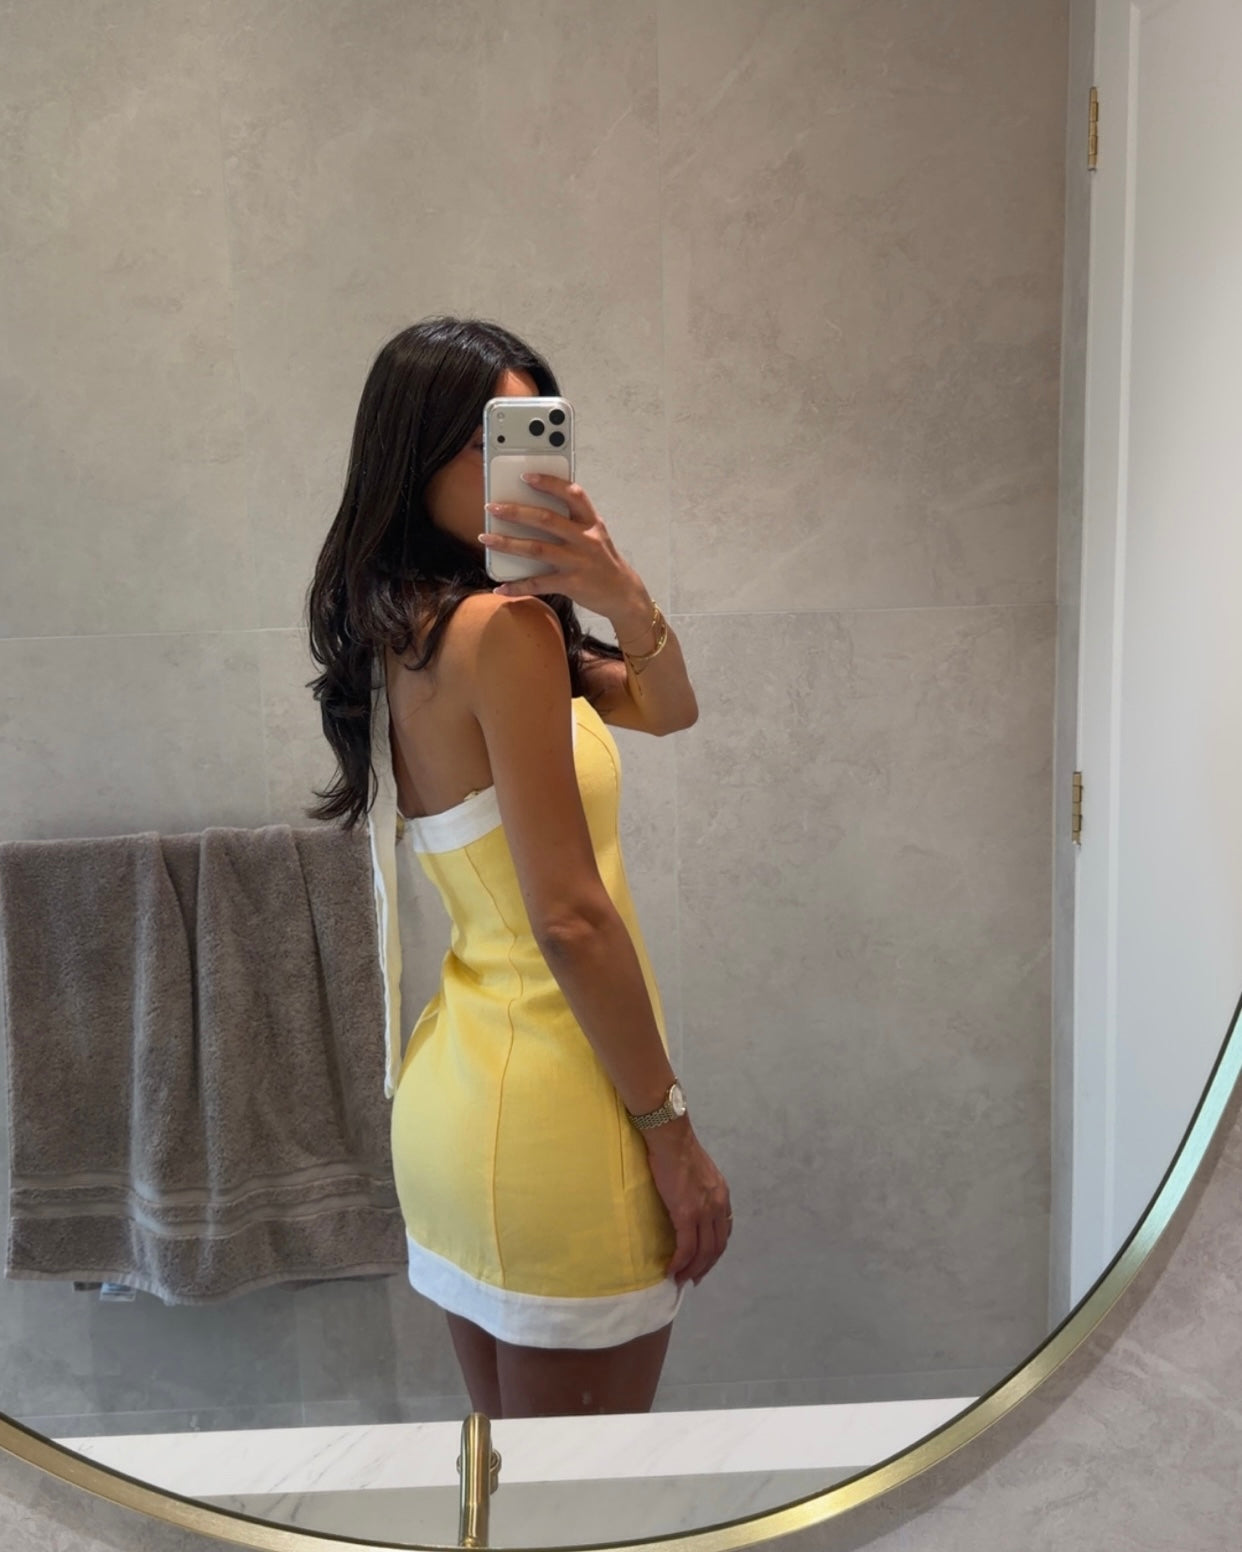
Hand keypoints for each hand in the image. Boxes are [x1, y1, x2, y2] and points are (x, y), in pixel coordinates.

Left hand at [480, 473, 642, 620]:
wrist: (623, 594)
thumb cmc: (602, 560)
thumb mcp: (595, 535)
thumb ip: (572, 522)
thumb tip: (533, 512)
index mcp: (591, 522)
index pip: (572, 494)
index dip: (549, 482)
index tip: (526, 476)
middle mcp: (586, 539)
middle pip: (546, 519)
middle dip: (516, 512)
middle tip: (492, 507)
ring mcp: (578, 561)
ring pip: (537, 549)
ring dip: (508, 543)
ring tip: (486, 539)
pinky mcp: (572, 584)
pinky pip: (539, 584)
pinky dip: (517, 587)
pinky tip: (500, 587)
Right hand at [642, 1118, 732, 1287]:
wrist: (670, 1139)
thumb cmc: (678, 1150)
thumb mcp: (699, 1172)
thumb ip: (700, 1190)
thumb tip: (689, 1202)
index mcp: (722, 1195)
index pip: (724, 1232)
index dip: (715, 1251)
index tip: (704, 1263)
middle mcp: (718, 1206)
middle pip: (717, 1247)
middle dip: (705, 1267)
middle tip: (692, 1278)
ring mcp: (704, 1211)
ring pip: (703, 1252)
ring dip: (692, 1270)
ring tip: (680, 1279)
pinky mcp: (686, 1214)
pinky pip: (686, 1247)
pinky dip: (680, 1263)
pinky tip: (672, 1269)